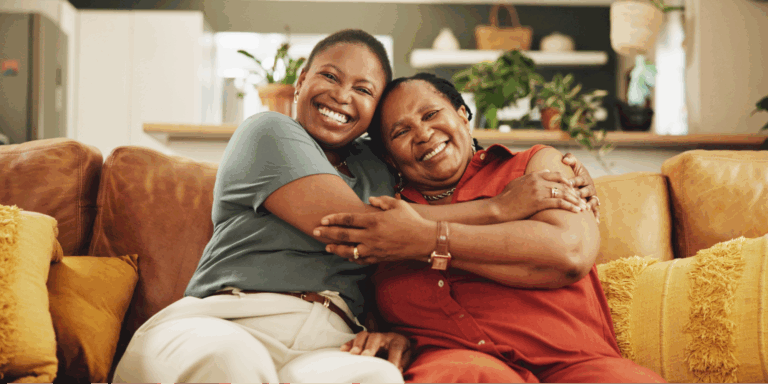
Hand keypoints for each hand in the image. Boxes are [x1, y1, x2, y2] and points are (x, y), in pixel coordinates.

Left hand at [314, 196, 434, 263]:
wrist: (424, 240)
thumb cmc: (411, 220)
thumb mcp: (397, 205)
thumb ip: (382, 201)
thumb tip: (370, 200)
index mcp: (374, 220)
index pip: (348, 220)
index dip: (333, 219)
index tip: (323, 220)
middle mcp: (371, 236)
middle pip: (343, 235)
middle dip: (327, 233)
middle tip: (315, 232)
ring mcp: (374, 249)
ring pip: (349, 250)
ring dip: (336, 248)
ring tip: (326, 246)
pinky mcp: (378, 258)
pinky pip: (360, 259)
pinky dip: (351, 257)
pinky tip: (345, 255)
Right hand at [341, 331, 411, 372]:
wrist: (398, 342)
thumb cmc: (401, 352)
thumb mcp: (406, 357)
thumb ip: (402, 362)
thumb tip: (397, 369)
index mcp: (398, 340)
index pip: (396, 347)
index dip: (394, 358)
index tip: (392, 368)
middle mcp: (384, 336)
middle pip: (376, 338)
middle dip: (370, 347)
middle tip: (366, 356)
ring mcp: (373, 336)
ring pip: (364, 335)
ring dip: (358, 344)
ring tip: (353, 353)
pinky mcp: (364, 339)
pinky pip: (355, 338)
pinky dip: (349, 343)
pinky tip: (344, 349)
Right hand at [491, 170, 586, 221]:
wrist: (498, 208)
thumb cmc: (506, 198)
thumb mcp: (518, 182)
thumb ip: (532, 175)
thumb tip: (545, 171)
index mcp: (533, 175)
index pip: (555, 174)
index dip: (566, 181)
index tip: (572, 188)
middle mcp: (537, 181)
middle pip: (562, 184)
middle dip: (574, 192)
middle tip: (582, 199)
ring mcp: (538, 191)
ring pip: (563, 193)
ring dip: (575, 200)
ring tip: (583, 207)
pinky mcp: (538, 202)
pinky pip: (559, 203)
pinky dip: (570, 206)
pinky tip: (577, 211)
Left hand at [561, 153, 600, 221]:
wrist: (579, 181)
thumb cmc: (574, 172)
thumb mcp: (573, 164)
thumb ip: (570, 158)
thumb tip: (564, 159)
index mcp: (585, 178)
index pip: (580, 179)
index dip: (574, 181)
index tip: (568, 183)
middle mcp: (590, 187)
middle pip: (587, 191)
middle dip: (581, 194)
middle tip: (576, 197)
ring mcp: (592, 197)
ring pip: (593, 201)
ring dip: (590, 205)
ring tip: (586, 209)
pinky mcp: (593, 204)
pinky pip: (596, 211)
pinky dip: (596, 216)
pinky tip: (595, 222)